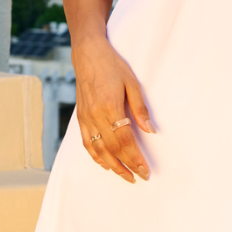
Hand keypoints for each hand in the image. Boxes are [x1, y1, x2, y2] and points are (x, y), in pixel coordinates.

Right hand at [73, 34, 154, 182]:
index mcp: (110, 107)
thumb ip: (140, 109)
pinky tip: (105, 163)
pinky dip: (95, 156)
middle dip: (127, 166)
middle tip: (139, 177)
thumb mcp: (132, 83)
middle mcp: (95, 116)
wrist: (87, 54)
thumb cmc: (112, 66)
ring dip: (112, 165)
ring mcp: (85, 118)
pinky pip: (87, 142)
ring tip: (125, 176)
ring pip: (98, 149)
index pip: (125, 140)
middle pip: (112, 149)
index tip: (145, 170)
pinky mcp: (80, 117)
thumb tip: (151, 130)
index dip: (135, 158)